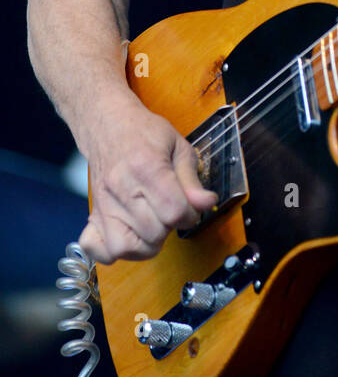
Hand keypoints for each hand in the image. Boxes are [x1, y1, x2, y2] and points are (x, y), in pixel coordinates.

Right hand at [79, 94, 217, 263]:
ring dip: (146, 243)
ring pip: (125, 248)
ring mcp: (103, 203)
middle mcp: (121, 188)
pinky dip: (113, 251)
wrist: (108, 125)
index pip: (173, 211)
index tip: (190, 207)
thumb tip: (206, 203)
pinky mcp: (93, 214)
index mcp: (147, 167)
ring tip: (153, 225)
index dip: (190, 215)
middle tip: (170, 210)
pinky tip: (129, 235)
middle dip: (170, 227)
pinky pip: (97, 249)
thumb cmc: (145, 134)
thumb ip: (191, 179)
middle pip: (153, 232)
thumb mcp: (178, 146)